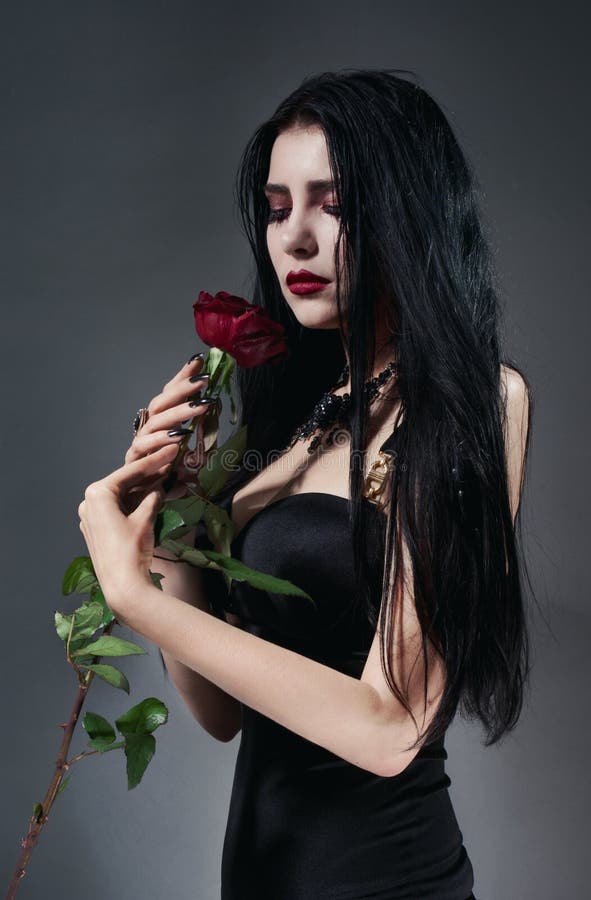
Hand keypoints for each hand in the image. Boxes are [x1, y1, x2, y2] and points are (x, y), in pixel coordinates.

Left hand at [77, 444, 178, 619]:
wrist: (123, 587)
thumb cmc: (131, 550)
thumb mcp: (145, 519)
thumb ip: (152, 498)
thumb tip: (159, 487)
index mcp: (96, 494)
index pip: (129, 472)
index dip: (153, 461)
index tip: (170, 451)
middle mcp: (88, 502)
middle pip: (124, 483)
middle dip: (148, 475)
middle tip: (170, 462)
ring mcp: (91, 517)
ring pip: (122, 496)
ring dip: (143, 489)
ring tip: (166, 478)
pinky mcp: (97, 530)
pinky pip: (118, 510)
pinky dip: (135, 504)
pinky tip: (153, 497)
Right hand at [126, 355, 213, 501]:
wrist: (144, 511)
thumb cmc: (169, 482)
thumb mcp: (194, 460)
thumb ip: (203, 441)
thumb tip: (215, 415)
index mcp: (160, 425)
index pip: (169, 395)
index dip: (182, 378)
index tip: (197, 361)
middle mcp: (147, 431)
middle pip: (161, 403)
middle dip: (182, 390)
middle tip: (204, 381)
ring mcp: (140, 446)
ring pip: (156, 422)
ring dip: (179, 413)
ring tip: (200, 406)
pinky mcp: (134, 463)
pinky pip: (146, 449)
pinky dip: (162, 443)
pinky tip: (178, 439)